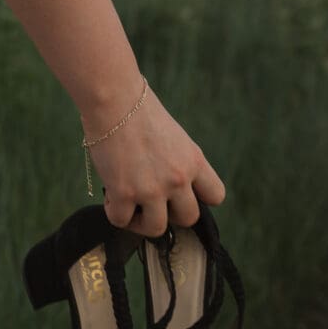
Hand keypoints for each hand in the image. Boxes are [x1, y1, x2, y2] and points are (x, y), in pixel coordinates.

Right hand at [85, 88, 225, 237]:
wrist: (114, 100)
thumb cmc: (138, 112)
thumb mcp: (174, 137)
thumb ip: (178, 162)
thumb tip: (169, 186)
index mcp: (194, 161)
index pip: (216, 196)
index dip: (199, 199)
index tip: (181, 194)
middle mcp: (178, 178)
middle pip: (188, 218)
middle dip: (170, 214)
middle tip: (151, 202)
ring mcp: (152, 189)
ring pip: (156, 228)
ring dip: (142, 223)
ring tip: (130, 207)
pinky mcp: (124, 193)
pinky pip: (121, 221)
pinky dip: (114, 213)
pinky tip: (110, 197)